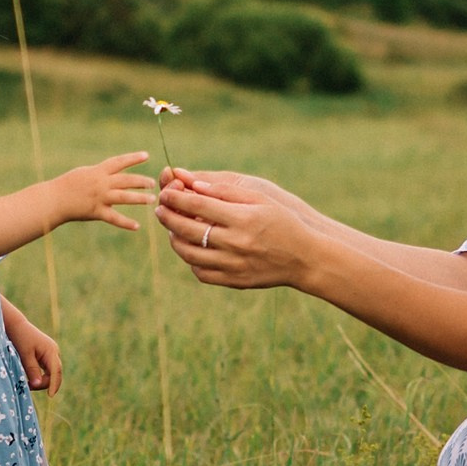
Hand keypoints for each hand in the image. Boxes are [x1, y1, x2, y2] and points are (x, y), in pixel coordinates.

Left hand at [7, 314, 62, 390]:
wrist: (15, 325)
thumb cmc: (20, 338)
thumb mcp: (24, 355)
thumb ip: (32, 369)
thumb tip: (38, 384)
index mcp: (51, 351)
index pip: (56, 372)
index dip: (54, 385)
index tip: (50, 396)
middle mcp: (54, 352)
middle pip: (55, 374)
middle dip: (44, 383)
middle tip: (28, 386)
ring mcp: (51, 353)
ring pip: (51, 373)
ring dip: (41, 380)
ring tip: (26, 382)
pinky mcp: (46, 354)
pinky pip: (47, 369)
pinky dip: (40, 375)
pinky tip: (29, 377)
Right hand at [45, 152, 154, 232]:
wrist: (54, 199)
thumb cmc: (68, 185)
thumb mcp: (85, 174)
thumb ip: (101, 173)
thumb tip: (114, 171)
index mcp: (98, 171)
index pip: (119, 162)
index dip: (133, 158)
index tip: (146, 155)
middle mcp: (101, 183)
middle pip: (126, 180)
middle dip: (141, 181)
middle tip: (153, 182)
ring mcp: (99, 197)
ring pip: (124, 197)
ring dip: (139, 198)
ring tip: (152, 200)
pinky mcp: (96, 212)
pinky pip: (114, 218)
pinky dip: (126, 223)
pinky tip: (137, 226)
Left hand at [155, 172, 320, 290]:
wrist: (305, 258)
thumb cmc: (283, 221)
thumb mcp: (261, 198)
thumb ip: (226, 190)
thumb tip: (193, 184)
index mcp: (242, 218)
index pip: (197, 206)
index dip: (175, 197)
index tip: (166, 192)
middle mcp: (235, 243)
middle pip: (187, 229)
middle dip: (168, 216)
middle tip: (161, 208)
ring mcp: (233, 265)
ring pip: (188, 253)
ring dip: (174, 239)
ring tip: (173, 229)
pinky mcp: (234, 281)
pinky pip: (201, 273)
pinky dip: (191, 260)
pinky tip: (192, 248)